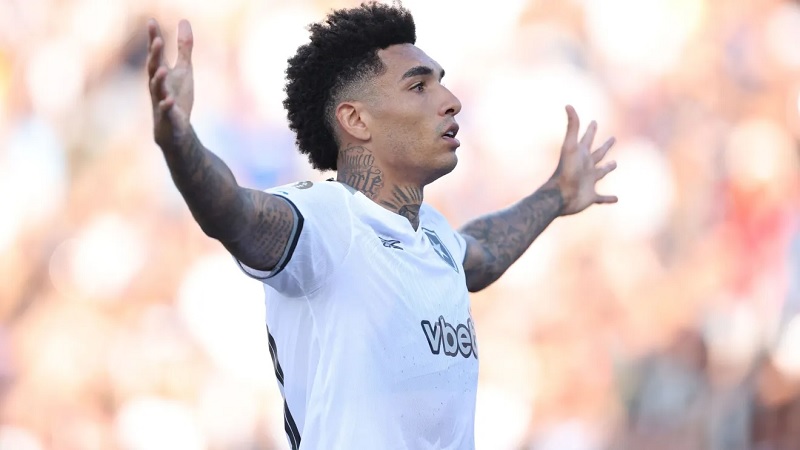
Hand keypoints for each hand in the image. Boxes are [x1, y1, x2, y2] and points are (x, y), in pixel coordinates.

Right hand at [147, 19, 194, 147]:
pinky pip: (166, 110)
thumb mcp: (184, 70)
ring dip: (158, 79)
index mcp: (161, 73)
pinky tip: (171, 100)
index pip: (156, 53)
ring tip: (162, 69)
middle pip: (153, 68)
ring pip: (157, 89)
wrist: (174, 129)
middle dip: (154, 55)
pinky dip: (167, 105)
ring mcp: (161, 101)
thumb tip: (184, 21)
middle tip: (157, 40)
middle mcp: (157, 85)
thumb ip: (184, 48)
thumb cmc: (177, 97)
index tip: (151, 21)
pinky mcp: (168, 117)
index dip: (153, 37)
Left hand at [550, 105, 617, 215]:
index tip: (594, 121)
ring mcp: (588, 181)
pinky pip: (602, 197)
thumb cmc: (566, 170)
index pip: (587, 139)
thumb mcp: (570, 146)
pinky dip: (608, 199)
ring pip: (601, 173)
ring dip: (607, 168)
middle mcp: (586, 167)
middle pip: (598, 154)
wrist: (560, 195)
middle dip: (605, 146)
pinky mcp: (591, 196)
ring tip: (614, 164)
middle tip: (613, 139)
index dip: (590, 130)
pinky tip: (616, 199)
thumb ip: (572, 126)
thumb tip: (568, 104)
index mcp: (581, 155)